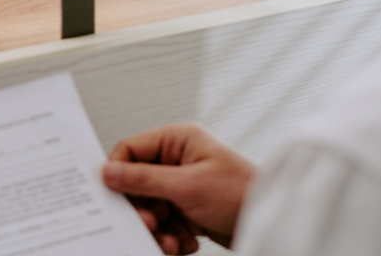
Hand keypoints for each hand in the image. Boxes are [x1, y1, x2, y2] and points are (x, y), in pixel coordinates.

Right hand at [102, 123, 255, 254]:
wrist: (272, 223)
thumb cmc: (241, 192)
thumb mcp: (186, 186)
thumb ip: (144, 179)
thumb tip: (108, 172)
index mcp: (177, 140)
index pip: (130, 149)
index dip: (118, 172)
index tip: (113, 196)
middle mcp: (178, 159)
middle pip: (138, 182)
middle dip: (143, 207)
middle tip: (150, 222)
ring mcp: (184, 185)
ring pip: (151, 206)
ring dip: (158, 227)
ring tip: (171, 239)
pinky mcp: (190, 208)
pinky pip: (166, 222)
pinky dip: (172, 235)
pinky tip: (185, 241)